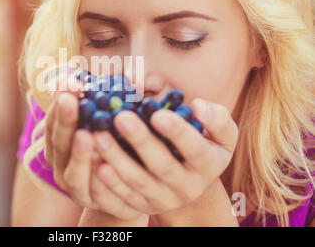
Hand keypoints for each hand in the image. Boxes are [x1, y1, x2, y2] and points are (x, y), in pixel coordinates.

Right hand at [44, 72, 144, 220]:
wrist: (118, 189)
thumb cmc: (111, 148)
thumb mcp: (105, 124)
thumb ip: (105, 104)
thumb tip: (119, 75)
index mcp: (59, 141)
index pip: (54, 119)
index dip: (60, 101)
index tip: (69, 80)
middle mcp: (59, 162)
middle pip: (58, 141)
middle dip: (64, 119)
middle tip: (70, 97)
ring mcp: (71, 183)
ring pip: (71, 169)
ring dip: (77, 152)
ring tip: (86, 134)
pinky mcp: (86, 200)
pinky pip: (89, 190)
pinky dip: (94, 178)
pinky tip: (104, 164)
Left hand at [92, 98, 238, 215]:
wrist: (191, 183)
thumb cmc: (204, 145)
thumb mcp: (221, 134)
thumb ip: (216, 118)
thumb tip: (198, 106)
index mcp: (209, 165)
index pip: (195, 150)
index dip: (178, 133)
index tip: (159, 114)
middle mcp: (188, 187)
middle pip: (163, 166)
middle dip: (141, 141)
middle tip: (121, 117)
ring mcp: (164, 200)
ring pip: (139, 182)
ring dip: (117, 159)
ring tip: (98, 136)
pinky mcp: (144, 207)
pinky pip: (123, 197)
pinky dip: (108, 182)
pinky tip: (94, 162)